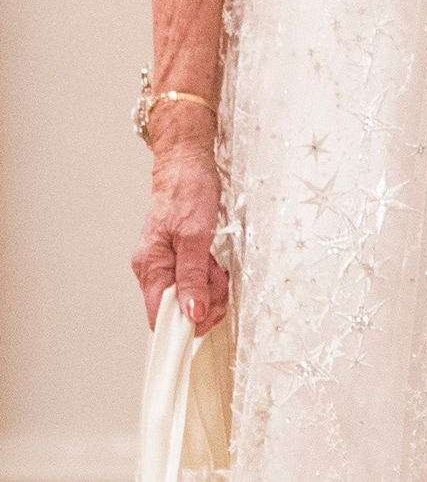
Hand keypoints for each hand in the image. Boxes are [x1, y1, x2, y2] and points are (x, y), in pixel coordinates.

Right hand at [131, 138, 228, 337]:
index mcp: (150, 266)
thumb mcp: (196, 235)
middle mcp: (152, 269)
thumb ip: (193, 276)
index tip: (211, 312)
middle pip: (177, 309)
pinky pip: (192, 280)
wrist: (187, 161)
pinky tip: (213, 262)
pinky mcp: (176, 257)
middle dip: (204, 300)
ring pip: (188, 295)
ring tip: (217, 265)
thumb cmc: (188, 190)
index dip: (187, 323)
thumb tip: (191, 314)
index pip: (161, 318)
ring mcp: (163, 263)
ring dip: (209, 287)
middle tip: (219, 279)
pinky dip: (207, 276)